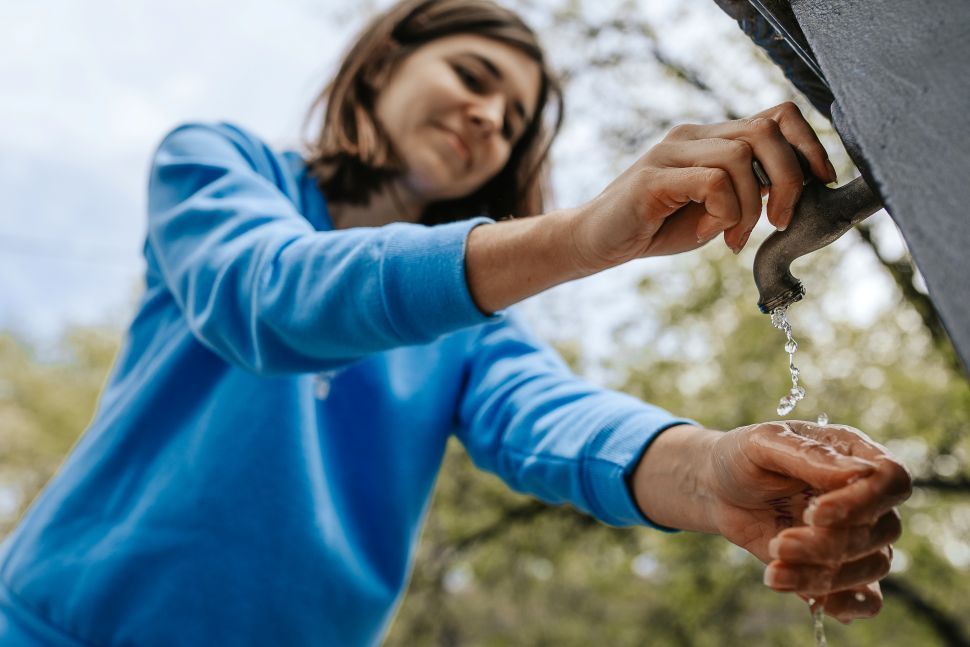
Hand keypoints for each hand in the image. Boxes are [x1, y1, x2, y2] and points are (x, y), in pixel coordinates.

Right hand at [569, 101, 836, 268]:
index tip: (820, 183)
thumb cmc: (655, 228)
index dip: (808, 145)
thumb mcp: (714, 212)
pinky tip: (711, 235)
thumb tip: (791, 197)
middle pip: (766, 131)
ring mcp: (671, 151)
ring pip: (741, 157)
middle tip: (778, 221)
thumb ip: (747, 195)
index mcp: (711, 138)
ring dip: (752, 206)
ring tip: (736, 238)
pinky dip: (725, 213)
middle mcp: (692, 135)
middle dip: (789, 179)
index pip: (776, 117)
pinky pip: (713, 182)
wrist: (596, 242)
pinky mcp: (653, 176)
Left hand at [705, 421, 910, 622]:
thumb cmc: (743, 457)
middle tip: (779, 544)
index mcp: (854, 454)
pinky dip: (843, 603)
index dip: (863, 502)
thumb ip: (810, 455)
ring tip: (773, 568)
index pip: (891, 480)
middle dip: (828, 545)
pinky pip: (866, 598)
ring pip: (872, 566)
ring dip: (823, 574)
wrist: (718, 490)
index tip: (816, 513)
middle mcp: (865, 496)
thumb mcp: (764, 443)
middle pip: (882, 530)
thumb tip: (864, 473)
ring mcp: (857, 533)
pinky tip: (809, 599)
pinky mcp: (839, 565)